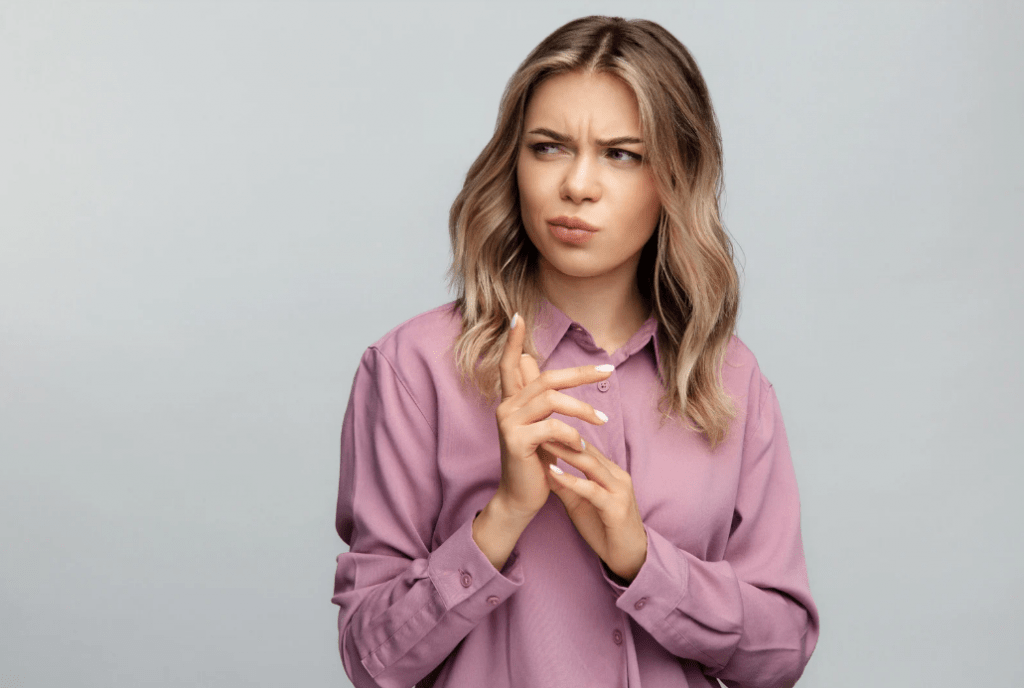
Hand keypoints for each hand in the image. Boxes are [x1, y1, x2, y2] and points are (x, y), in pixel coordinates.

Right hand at [473, 313, 611, 569]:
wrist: (520, 499)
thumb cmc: (535, 463)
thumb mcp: (539, 426)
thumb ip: (538, 397)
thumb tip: (532, 359)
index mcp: (512, 402)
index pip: (508, 364)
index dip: (512, 341)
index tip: (516, 316)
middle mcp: (506, 407)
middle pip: (546, 378)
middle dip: (580, 373)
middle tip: (609, 369)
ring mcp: (508, 423)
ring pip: (551, 400)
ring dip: (582, 409)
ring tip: (602, 421)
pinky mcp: (515, 441)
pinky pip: (551, 428)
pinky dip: (571, 436)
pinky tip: (581, 447)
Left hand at [542, 439, 648, 582]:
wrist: (629, 558)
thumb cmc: (604, 529)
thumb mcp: (579, 504)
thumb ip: (565, 486)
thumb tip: (544, 468)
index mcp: (610, 472)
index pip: (585, 448)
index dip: (563, 436)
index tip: (539, 427)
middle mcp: (617, 476)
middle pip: (587, 451)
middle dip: (562, 438)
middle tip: (538, 427)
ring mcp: (620, 490)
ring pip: (591, 465)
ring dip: (565, 453)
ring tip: (543, 443)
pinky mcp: (617, 507)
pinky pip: (592, 490)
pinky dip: (572, 480)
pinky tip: (554, 473)